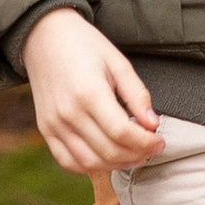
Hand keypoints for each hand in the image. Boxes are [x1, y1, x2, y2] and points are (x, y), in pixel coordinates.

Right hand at [25, 6, 163, 177]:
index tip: (160, 140)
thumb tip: (153, 123)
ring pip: (90, 162)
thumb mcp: (118, 62)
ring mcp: (54, 125)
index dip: (146, 142)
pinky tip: (109, 158)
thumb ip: (137, 94)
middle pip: (108, 151)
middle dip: (137, 154)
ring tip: (135, 154)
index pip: (122, 132)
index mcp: (89, 93)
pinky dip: (91, 166)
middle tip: (153, 148)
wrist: (44, 38)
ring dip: (117, 164)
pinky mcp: (45, 130)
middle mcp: (68, 113)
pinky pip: (69, 161)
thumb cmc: (84, 46)